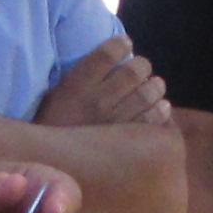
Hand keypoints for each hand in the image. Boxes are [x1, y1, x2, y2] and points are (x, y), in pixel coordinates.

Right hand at [35, 35, 170, 130]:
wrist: (51, 168)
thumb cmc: (53, 129)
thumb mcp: (55, 97)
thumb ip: (78, 77)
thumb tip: (107, 58)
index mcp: (76, 86)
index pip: (107, 53)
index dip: (121, 45)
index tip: (125, 45)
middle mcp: (98, 101)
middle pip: (134, 71)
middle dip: (142, 65)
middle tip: (142, 69)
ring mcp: (115, 121)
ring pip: (148, 93)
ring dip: (155, 85)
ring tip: (154, 86)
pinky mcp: (129, 141)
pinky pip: (154, 119)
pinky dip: (161, 109)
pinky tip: (160, 107)